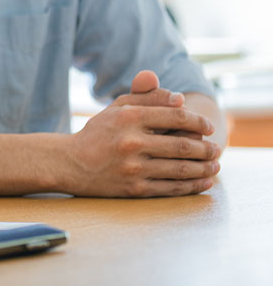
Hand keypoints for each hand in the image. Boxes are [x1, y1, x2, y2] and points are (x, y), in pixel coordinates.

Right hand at [63, 70, 219, 196]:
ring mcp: (133, 167)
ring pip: (180, 169)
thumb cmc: (99, 132)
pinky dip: (192, 186)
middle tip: (215, 149)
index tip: (208, 127)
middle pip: (182, 145)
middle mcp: (131, 142)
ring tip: (215, 165)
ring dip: (204, 168)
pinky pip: (171, 188)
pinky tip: (203, 182)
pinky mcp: (134, 188)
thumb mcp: (117, 108)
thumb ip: (146, 97)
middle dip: (205, 148)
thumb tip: (179, 99)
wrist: (70, 163)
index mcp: (128, 117)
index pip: (175, 117)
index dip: (197, 122)